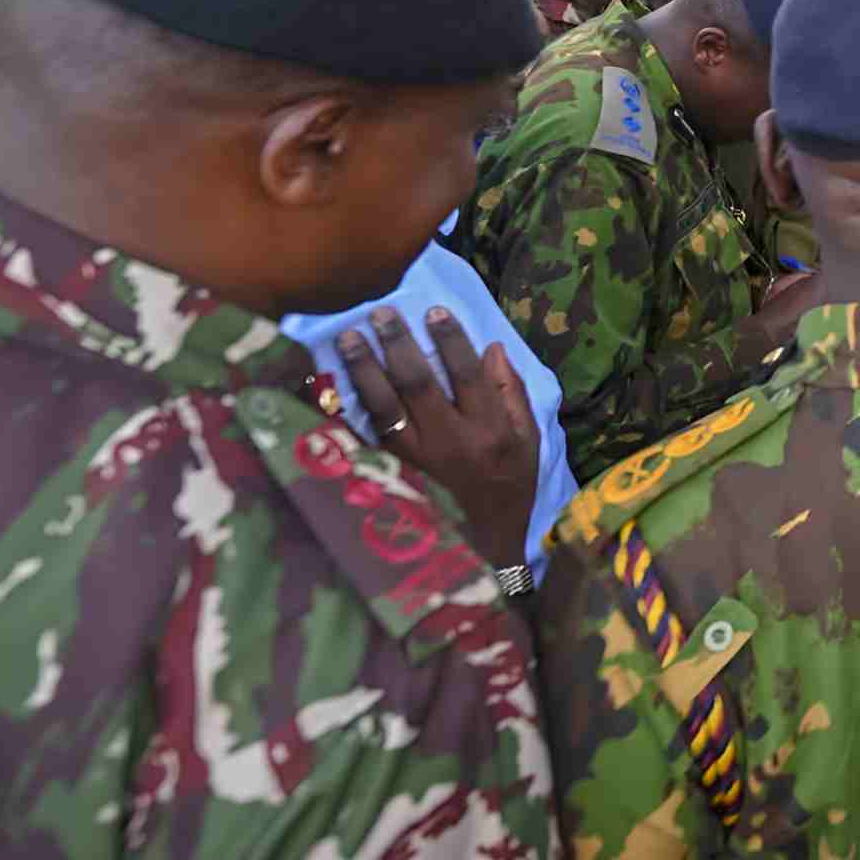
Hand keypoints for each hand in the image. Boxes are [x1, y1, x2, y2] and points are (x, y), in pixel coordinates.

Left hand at [339, 306, 539, 565]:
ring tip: (347, 337)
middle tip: (379, 312)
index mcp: (489, 432)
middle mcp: (448, 443)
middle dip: (397, 344)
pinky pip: (362, 436)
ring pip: (382, 407)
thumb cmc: (510, 489)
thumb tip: (492, 349)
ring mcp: (413, 461)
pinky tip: (328, 385)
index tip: (434, 309)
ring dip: (363, 369)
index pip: (466, 374)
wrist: (483, 550)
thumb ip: (513, 395)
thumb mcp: (530, 442)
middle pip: (418, 384)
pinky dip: (343, 410)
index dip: (450, 339)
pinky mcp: (389, 475)